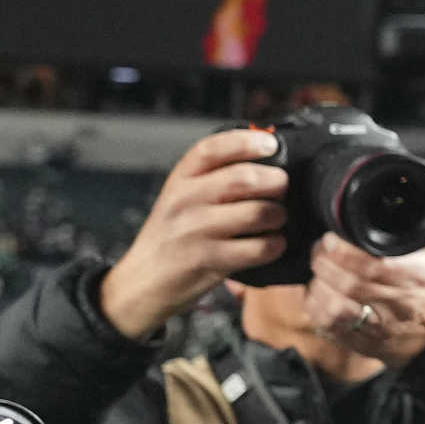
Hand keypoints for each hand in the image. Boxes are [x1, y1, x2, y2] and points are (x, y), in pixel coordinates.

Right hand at [97, 129, 284, 337]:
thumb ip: (213, 177)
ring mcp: (197, 231)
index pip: (212, 149)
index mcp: (180, 179)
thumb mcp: (181, 196)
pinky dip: (275, 245)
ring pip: (258, 212)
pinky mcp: (210, 260)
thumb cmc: (172, 235)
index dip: (246, 142)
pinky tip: (272, 243)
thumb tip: (265, 158)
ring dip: (279, 215)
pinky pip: (260, 248)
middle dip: (276, 182)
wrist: (143, 280)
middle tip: (281, 189)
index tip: (270, 144)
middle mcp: (186, 200)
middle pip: (244, 178)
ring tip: (276, 218)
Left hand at [307, 236, 424, 365]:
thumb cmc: (422, 288)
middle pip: (350, 284)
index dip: (344, 252)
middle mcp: (398, 305)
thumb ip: (418, 231)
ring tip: (317, 272)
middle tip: (319, 251)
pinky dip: (316, 306)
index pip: (373, 266)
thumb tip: (401, 203)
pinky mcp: (360, 341)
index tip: (330, 239)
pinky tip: (316, 293)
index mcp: (415, 279)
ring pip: (336, 308)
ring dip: (319, 286)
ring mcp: (378, 327)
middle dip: (325, 263)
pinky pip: (329, 325)